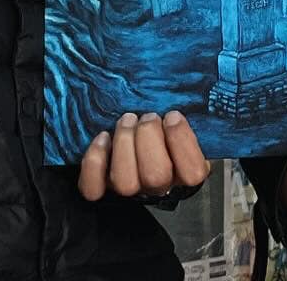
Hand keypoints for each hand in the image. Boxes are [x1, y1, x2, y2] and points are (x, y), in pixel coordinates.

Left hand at [78, 111, 210, 200]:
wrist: (139, 140)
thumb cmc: (164, 126)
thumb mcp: (185, 119)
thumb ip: (190, 113)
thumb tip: (192, 95)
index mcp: (186, 171)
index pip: (193, 173)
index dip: (181, 141)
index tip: (173, 115)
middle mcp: (159, 186)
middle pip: (155, 176)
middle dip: (149, 136)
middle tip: (148, 116)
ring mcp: (130, 190)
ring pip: (125, 182)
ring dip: (125, 143)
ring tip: (128, 119)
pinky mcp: (103, 189)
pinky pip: (94, 188)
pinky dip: (95, 162)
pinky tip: (102, 137)